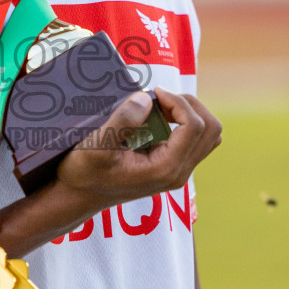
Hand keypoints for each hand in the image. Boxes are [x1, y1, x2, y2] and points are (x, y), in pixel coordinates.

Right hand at [55, 87, 221, 214]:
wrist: (78, 196)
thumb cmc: (84, 173)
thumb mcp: (96, 145)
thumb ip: (123, 121)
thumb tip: (147, 99)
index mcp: (165, 169)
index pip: (195, 127)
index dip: (178, 102)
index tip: (153, 92)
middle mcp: (178, 172)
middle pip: (211, 129)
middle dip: (188, 104)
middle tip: (158, 97)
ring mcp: (178, 170)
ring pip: (208, 134)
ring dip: (189, 111)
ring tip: (160, 104)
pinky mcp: (172, 165)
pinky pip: (195, 139)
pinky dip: (183, 120)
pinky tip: (158, 115)